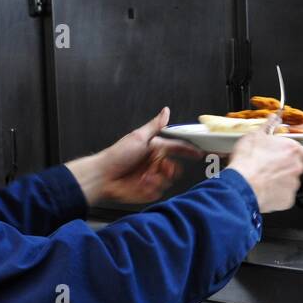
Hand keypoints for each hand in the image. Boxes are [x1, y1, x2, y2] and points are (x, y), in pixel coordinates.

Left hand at [66, 107, 201, 205]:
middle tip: (163, 169)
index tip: (199, 153)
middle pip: (175, 167)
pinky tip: (140, 183)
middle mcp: (155, 163)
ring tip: (145, 177)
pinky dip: (151, 188)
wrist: (103, 176)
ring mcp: (152, 177)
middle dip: (171, 169)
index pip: (176, 148)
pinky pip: (159, 191)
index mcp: (155, 149)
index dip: (188, 150)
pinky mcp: (148, 191)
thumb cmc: (117, 155)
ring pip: (168, 181)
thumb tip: (166, 111)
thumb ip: (155, 126)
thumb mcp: (139, 137)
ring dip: (158, 179)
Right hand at [227, 129, 302, 212]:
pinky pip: (284, 197)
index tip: (291, 157)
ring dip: (281, 182)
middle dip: (287, 169)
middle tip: (271, 169)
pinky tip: (264, 191)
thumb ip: (268, 126)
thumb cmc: (248, 159)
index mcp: (292, 149)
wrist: (242, 185)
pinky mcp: (288, 201)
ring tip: (265, 180)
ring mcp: (294, 185)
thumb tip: (274, 116)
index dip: (299, 156)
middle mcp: (297, 167)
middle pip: (297, 168)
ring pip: (290, 183)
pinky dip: (277, 195)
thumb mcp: (255, 136)